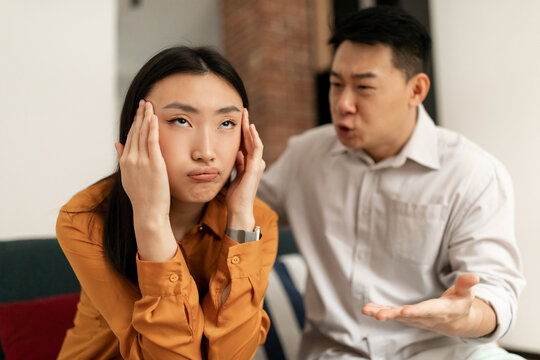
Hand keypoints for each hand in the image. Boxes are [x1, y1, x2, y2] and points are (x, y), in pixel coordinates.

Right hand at [115, 100, 175, 260]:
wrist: (148, 213)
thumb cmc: (142, 197)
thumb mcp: (128, 176)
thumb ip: (122, 158)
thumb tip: (117, 143)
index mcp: (125, 161)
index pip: (130, 136)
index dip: (135, 122)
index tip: (139, 111)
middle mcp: (131, 159)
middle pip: (136, 132)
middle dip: (140, 115)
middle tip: (144, 102)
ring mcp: (141, 161)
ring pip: (143, 134)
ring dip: (146, 117)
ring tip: (149, 105)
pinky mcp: (154, 164)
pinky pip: (152, 141)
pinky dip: (152, 128)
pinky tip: (153, 117)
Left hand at [226, 109, 264, 230]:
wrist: (239, 209)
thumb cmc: (236, 196)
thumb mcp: (235, 176)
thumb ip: (237, 164)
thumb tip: (237, 153)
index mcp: (250, 164)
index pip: (247, 144)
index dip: (243, 131)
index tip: (238, 119)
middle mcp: (256, 163)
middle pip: (252, 140)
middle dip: (247, 125)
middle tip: (242, 111)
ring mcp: (257, 165)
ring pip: (255, 142)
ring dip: (250, 128)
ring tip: (245, 116)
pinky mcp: (255, 168)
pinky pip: (256, 149)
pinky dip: (254, 138)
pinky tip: (250, 129)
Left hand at [362, 273, 495, 337]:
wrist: (456, 322)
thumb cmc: (460, 304)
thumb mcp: (466, 294)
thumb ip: (466, 284)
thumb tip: (475, 276)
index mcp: (441, 311)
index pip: (428, 311)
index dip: (417, 312)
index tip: (405, 312)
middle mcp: (426, 317)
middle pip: (408, 317)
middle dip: (394, 316)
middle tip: (380, 315)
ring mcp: (415, 319)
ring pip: (397, 317)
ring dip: (382, 313)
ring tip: (368, 311)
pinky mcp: (407, 317)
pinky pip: (393, 315)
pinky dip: (379, 312)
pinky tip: (366, 309)